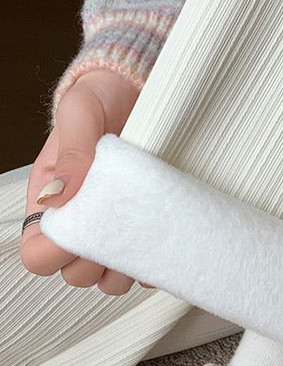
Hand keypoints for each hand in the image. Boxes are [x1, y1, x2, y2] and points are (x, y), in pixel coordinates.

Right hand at [21, 69, 140, 294]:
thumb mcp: (82, 112)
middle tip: (120, 225)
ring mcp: (113, 226)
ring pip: (110, 279)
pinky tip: (163, 232)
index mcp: (50, 198)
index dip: (55, 252)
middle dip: (95, 261)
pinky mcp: (144, 227)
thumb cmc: (102, 96)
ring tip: (144, 231)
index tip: (83, 228)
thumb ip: (72, 152)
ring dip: (126, 267)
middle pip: (75, 274)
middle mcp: (79, 218)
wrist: (138, 86)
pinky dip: (154, 260)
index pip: (37, 251)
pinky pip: (146, 266)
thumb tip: (56, 196)